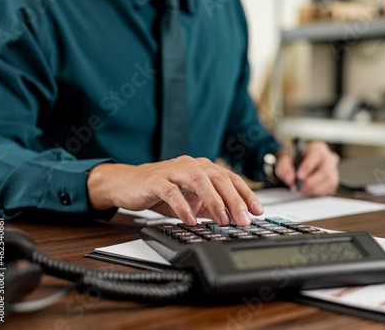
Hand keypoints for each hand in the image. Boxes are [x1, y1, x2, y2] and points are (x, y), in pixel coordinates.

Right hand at [87, 156, 263, 225]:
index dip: (246, 193)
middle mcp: (191, 165)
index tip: (258, 210)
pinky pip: (171, 191)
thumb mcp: (190, 200)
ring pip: (199, 180)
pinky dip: (182, 206)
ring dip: (213, 201)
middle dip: (234, 199)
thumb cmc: (160, 190)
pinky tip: (190, 220)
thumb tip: (232, 218)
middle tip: (244, 218)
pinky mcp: (155, 179)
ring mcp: (173, 170)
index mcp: (202, 168)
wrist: (126, 184)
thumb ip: (209, 206)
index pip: (230, 178)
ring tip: (223, 219)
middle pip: (218, 178)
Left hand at [275, 141, 338, 195]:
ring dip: (314, 189)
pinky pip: (329, 189)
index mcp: (317, 148)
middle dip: (311, 182)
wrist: (298, 166)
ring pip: (329, 181)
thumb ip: (285, 168)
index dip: (308, 166)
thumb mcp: (284, 161)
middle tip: (300, 188)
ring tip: (303, 190)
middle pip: (325, 171)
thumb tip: (290, 178)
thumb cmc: (294, 161)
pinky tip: (309, 190)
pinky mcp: (333, 181)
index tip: (299, 176)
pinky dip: (318, 192)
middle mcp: (328, 157)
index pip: (317, 154)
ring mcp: (333, 169)